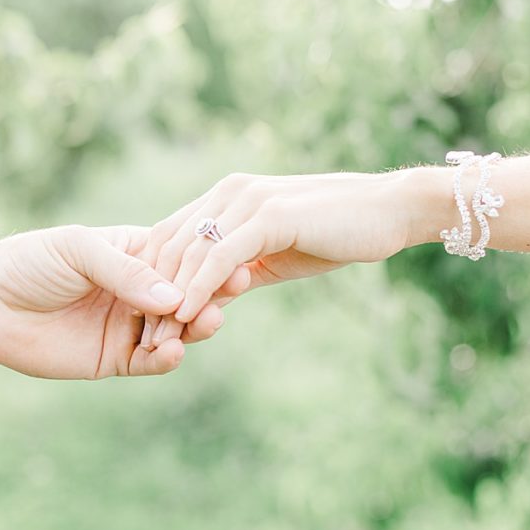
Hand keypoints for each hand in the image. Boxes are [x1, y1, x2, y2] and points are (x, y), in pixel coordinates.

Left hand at [0, 224, 242, 378]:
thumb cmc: (30, 263)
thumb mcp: (79, 250)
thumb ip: (125, 271)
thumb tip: (174, 296)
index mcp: (134, 254)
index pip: (180, 257)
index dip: (206, 260)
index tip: (233, 258)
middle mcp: (137, 290)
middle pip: (187, 294)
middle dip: (211, 292)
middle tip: (234, 288)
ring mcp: (129, 325)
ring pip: (176, 329)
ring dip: (196, 326)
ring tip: (210, 320)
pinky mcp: (115, 358)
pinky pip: (151, 361)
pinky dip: (166, 358)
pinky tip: (175, 352)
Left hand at [143, 170, 434, 347]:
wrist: (388, 212)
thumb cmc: (335, 234)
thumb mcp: (275, 255)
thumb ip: (238, 271)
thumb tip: (209, 298)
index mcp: (226, 197)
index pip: (170, 236)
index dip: (152, 278)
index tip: (142, 319)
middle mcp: (228, 193)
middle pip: (169, 244)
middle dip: (151, 294)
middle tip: (140, 336)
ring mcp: (246, 201)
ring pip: (189, 253)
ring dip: (169, 299)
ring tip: (157, 336)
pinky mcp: (267, 217)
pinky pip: (219, 258)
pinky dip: (198, 289)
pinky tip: (187, 317)